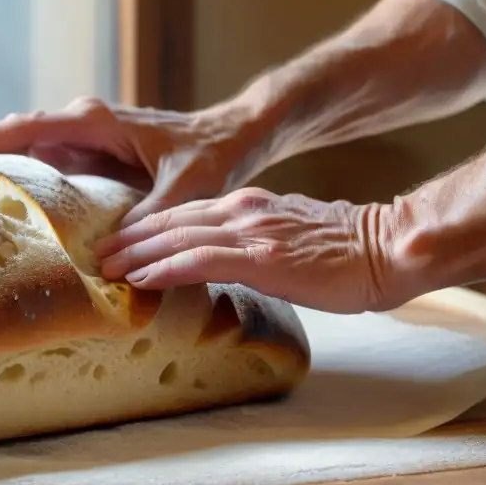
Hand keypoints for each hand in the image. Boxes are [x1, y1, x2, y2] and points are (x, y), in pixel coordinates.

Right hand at [0, 96, 265, 226]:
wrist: (233, 135)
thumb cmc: (212, 154)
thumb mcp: (188, 188)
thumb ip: (151, 219)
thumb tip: (111, 260)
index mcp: (97, 123)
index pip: (26, 129)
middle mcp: (82, 126)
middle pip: (12, 137)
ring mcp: (83, 141)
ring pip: (23, 151)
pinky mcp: (89, 158)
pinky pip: (42, 167)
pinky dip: (15, 181)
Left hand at [95, 187, 404, 313]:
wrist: (387, 247)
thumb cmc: (347, 251)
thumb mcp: (289, 239)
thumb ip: (255, 244)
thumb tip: (231, 262)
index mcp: (248, 206)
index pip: (184, 215)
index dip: (147, 229)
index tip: (121, 245)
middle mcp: (243, 211)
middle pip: (171, 221)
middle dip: (131, 239)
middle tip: (98, 255)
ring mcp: (251, 231)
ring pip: (177, 238)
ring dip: (136, 253)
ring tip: (107, 268)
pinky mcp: (262, 258)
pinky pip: (201, 260)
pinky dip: (165, 268)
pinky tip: (142, 278)